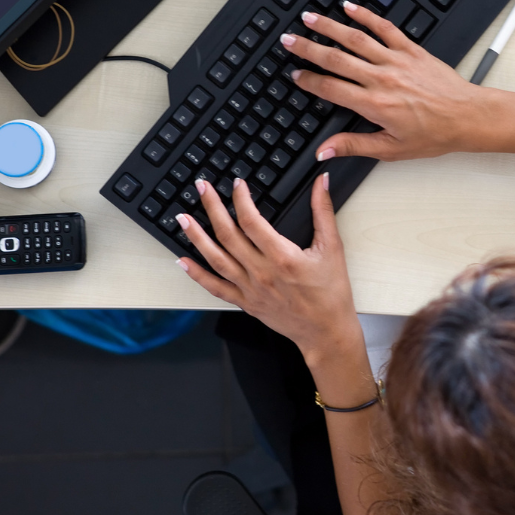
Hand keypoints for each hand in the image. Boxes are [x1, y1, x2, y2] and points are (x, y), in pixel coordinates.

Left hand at [174, 174, 360, 362]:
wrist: (326, 332)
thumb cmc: (331, 293)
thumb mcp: (333, 248)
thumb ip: (324, 211)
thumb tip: (321, 182)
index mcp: (282, 257)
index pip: (252, 221)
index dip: (241, 199)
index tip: (237, 184)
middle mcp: (261, 273)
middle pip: (229, 235)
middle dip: (212, 208)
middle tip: (201, 187)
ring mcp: (250, 289)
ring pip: (216, 259)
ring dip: (197, 237)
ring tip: (182, 218)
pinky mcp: (246, 302)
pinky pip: (216, 287)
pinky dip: (197, 274)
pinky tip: (182, 261)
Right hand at [280, 2, 488, 161]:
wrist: (468, 117)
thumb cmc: (434, 134)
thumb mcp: (391, 149)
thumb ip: (354, 146)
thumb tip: (325, 151)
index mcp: (373, 104)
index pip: (331, 88)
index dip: (309, 81)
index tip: (295, 75)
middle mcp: (381, 78)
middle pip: (336, 59)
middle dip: (308, 48)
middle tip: (288, 40)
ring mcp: (396, 61)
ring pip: (355, 38)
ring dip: (329, 26)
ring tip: (310, 18)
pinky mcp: (411, 50)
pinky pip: (385, 28)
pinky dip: (366, 16)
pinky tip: (351, 7)